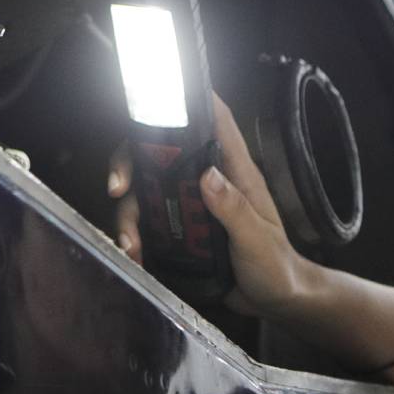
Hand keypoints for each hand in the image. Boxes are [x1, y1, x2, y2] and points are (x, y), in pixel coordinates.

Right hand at [107, 93, 311, 315]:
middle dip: (131, 163)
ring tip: (129, 242)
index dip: (188, 98)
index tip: (155, 93)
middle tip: (118, 188)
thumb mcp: (258, 239)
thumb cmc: (276, 266)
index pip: (214, 122)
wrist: (275, 300)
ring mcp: (192, 205)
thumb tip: (207, 175)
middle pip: (161, 153)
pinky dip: (136, 235)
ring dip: (130, 213)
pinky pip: (150, 223)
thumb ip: (235, 210)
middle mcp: (209, 182)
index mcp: (234, 173)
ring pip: (148, 191)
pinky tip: (133, 253)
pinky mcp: (182, 230)